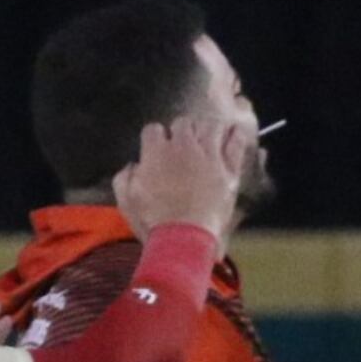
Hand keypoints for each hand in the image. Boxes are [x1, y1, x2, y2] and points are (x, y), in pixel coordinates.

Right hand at [112, 117, 251, 241]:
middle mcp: (183, 146)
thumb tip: (132, 166)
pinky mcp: (228, 169)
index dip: (153, 139)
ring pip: (210, 126)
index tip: (155, 149)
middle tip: (181, 145)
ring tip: (205, 139)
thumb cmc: (152, 221)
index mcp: (156, 151)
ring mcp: (209, 155)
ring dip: (206, 130)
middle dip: (180, 131)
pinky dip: (235, 136)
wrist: (184, 238)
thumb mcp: (126, 201)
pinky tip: (234, 132)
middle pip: (183, 123)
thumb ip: (124, 177)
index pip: (153, 129)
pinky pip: (236, 143)